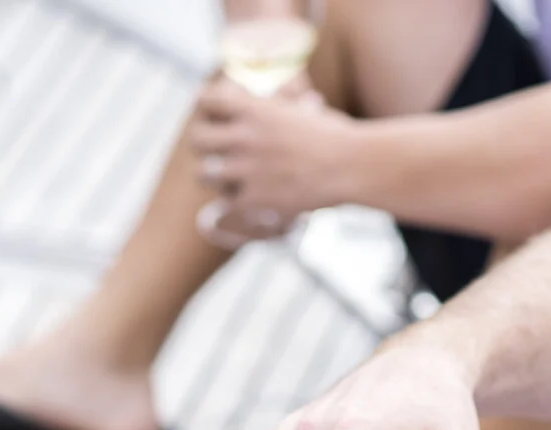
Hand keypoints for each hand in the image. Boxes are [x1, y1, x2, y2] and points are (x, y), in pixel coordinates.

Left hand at [191, 77, 352, 243]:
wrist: (352, 165)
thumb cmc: (338, 137)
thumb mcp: (306, 109)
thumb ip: (287, 108)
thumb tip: (299, 104)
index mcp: (255, 108)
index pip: (208, 101)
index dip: (206, 109)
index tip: (211, 117)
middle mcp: (245, 136)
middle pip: (198, 140)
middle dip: (204, 147)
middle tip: (213, 155)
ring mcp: (248, 168)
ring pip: (206, 174)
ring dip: (215, 178)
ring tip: (227, 182)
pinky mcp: (256, 199)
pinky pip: (227, 205)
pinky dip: (234, 207)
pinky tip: (245, 206)